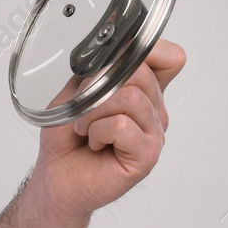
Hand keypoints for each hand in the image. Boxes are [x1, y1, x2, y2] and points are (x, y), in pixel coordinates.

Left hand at [31, 39, 186, 220]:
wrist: (57, 175)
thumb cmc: (67, 136)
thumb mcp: (76, 92)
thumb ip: (97, 71)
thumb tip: (115, 54)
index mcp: (143, 91)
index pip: (170, 57)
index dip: (146, 51)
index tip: (113, 64)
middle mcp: (154, 110)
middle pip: (141, 72)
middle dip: (100, 85)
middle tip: (83, 108)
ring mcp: (154, 132)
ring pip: (130, 98)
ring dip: (94, 112)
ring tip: (86, 128)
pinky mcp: (148, 153)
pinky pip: (122, 125)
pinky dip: (97, 131)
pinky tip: (95, 143)